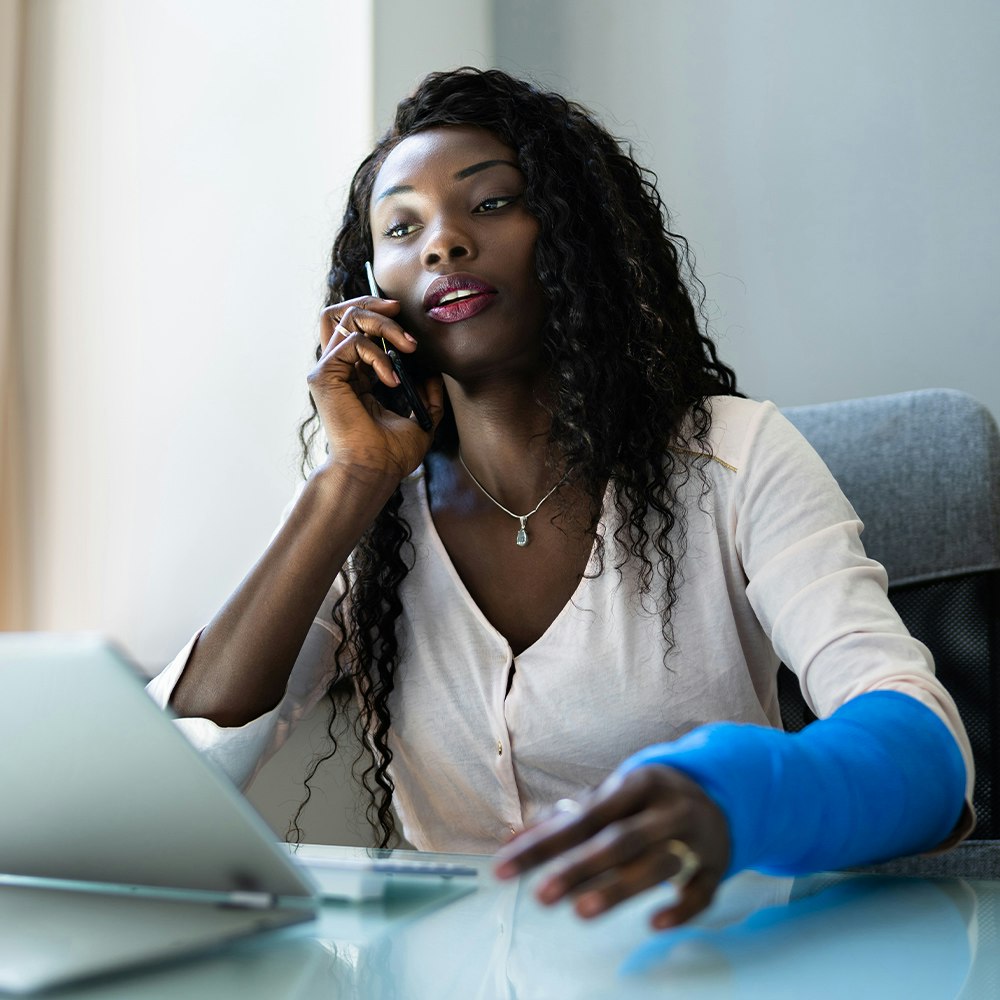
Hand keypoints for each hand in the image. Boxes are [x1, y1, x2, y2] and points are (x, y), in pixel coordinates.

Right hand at [308, 296, 443, 479]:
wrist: (375, 470)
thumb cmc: (392, 455)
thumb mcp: (421, 420)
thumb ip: (428, 396)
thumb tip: (435, 374)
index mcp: (356, 377)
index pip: (358, 328)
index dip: (379, 315)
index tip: (406, 318)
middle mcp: (338, 370)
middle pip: (343, 313)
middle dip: (373, 303)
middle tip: (401, 310)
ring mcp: (328, 371)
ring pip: (346, 319)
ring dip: (382, 324)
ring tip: (408, 347)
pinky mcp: (323, 376)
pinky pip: (352, 343)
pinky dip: (378, 355)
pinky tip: (392, 380)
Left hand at [494, 765, 730, 929]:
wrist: (719, 792)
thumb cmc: (647, 799)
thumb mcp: (610, 796)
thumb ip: (562, 817)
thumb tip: (511, 841)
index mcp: (637, 783)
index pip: (584, 816)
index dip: (545, 843)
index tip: (506, 868)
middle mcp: (667, 809)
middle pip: (621, 839)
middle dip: (580, 868)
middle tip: (542, 897)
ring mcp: (695, 838)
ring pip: (657, 864)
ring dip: (619, 888)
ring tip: (580, 911)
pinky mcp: (716, 867)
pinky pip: (701, 891)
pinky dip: (681, 909)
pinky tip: (654, 924)